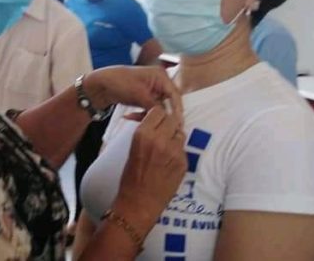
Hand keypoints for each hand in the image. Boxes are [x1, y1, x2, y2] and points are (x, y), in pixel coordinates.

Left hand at [84, 66, 182, 124]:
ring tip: (136, 118)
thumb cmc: (119, 82)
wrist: (101, 85)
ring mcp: (152, 90)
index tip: (176, 124)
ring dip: (149, 116)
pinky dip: (142, 115)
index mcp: (160, 76)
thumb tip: (169, 118)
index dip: (177, 110)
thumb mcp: (140, 94)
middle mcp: (159, 82)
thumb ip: (156, 106)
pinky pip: (150, 109)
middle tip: (158, 126)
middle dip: (161, 114)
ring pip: (159, 108)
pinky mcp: (145, 98)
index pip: (175, 95)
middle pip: (168, 102)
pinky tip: (130, 116)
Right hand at [112, 107, 186, 232]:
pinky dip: (177, 151)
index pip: (158, 111)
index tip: (155, 119)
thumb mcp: (132, 147)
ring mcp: (174, 151)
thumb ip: (144, 131)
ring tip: (166, 145)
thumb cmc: (130, 175)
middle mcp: (160, 140)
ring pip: (180, 132)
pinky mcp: (183, 163)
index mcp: (143, 134)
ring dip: (174, 135)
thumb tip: (147, 117)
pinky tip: (169, 160)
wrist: (139, 202)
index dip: (157, 115)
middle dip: (167, 123)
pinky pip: (183, 148)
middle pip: (171, 119)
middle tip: (162, 131)